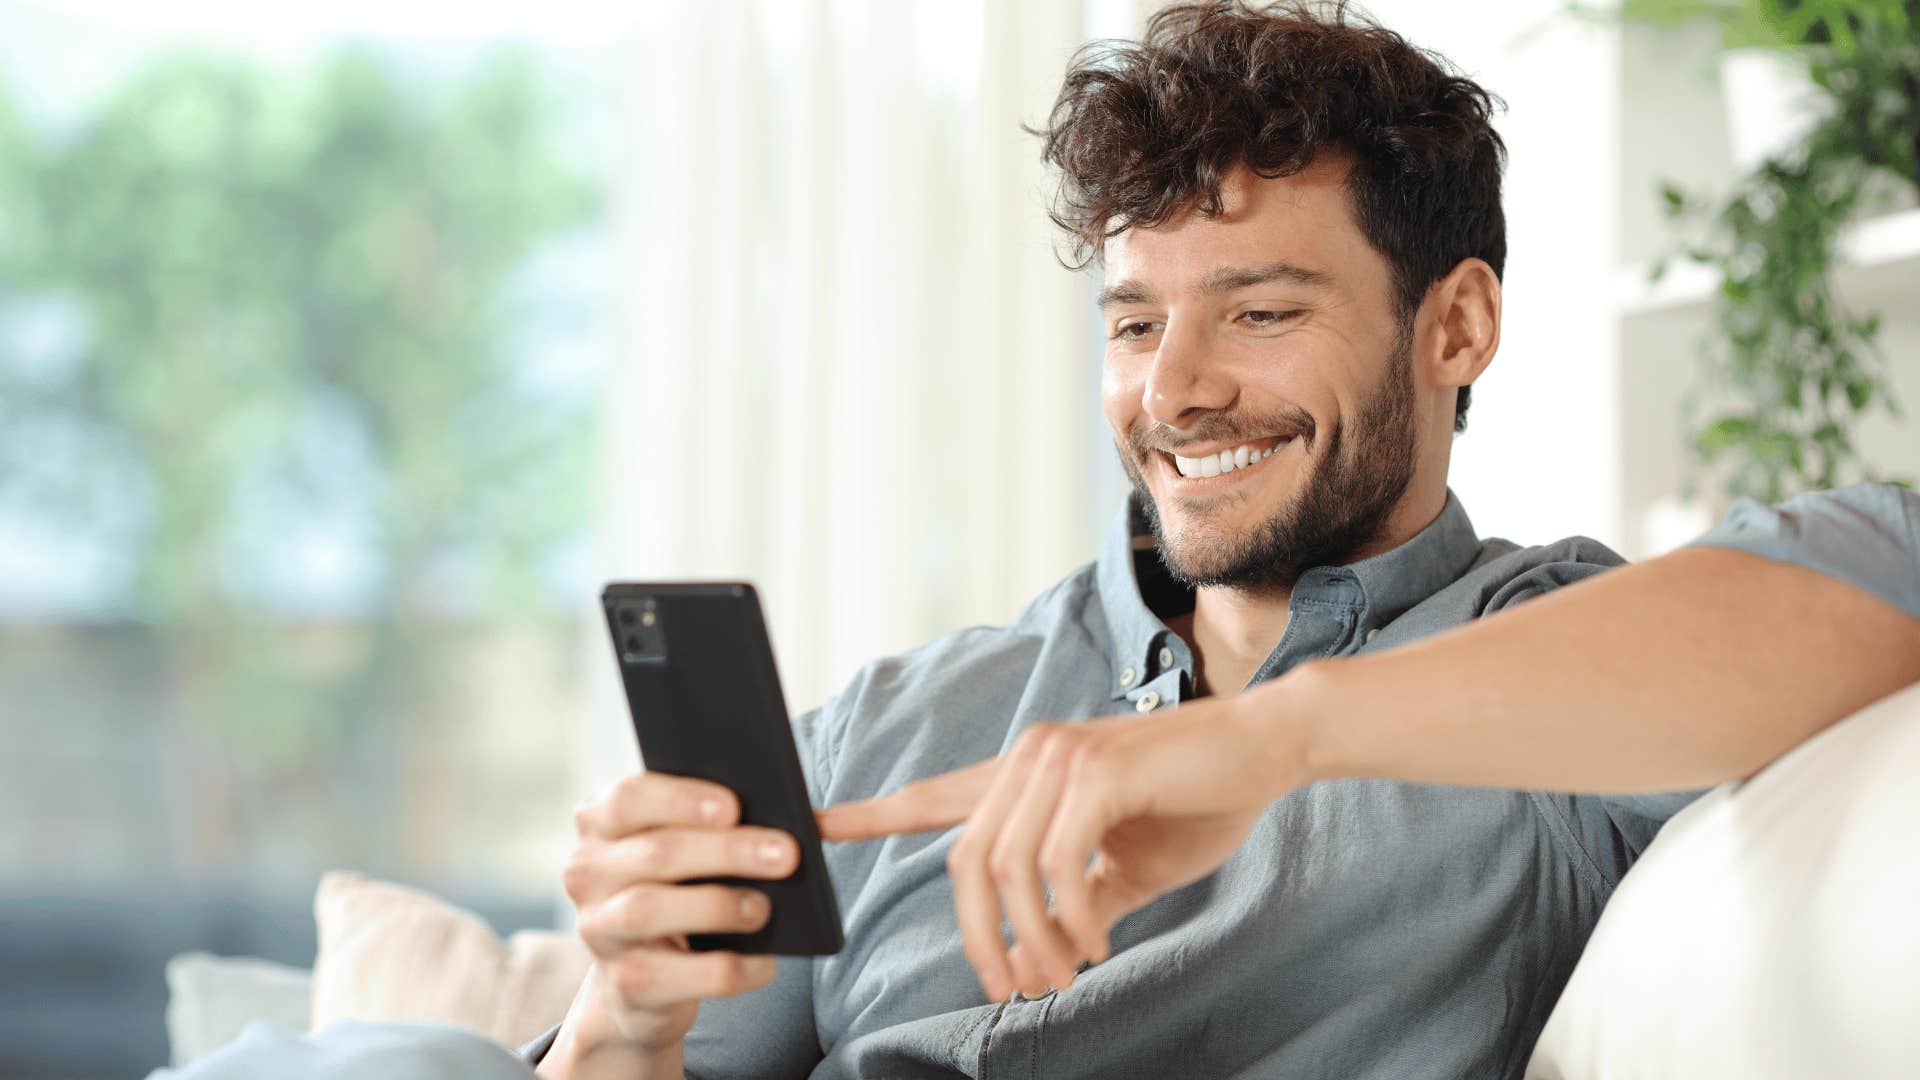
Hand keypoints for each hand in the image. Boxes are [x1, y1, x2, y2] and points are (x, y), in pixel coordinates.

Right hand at [548, 772, 801, 1073]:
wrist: (643, 983)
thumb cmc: (682, 891)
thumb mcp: (696, 850)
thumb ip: (739, 823)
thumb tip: (828, 819)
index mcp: (603, 824)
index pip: (629, 797)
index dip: (681, 799)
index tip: (734, 806)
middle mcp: (587, 872)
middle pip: (656, 853)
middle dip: (726, 852)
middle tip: (786, 854)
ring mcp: (599, 930)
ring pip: (650, 910)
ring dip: (718, 906)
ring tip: (764, 908)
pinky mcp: (624, 983)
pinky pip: (678, 976)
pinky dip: (729, 968)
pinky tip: (766, 962)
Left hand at [816, 685, 1310, 1001]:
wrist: (1269, 751)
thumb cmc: (1199, 801)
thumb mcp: (1126, 865)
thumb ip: (1074, 901)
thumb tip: (1036, 956)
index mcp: (1026, 773)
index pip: (935, 796)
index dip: (871, 814)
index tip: (813, 826)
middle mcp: (1030, 756)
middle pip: (965, 862)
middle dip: (981, 938)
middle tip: (1014, 989)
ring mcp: (1061, 758)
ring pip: (1006, 869)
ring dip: (1032, 937)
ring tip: (1063, 975)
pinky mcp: (1098, 771)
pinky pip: (1058, 863)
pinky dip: (1071, 916)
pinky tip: (1096, 942)